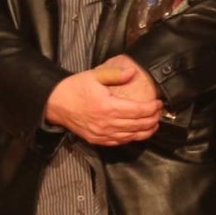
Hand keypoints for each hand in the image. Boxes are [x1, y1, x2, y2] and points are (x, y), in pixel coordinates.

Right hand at [44, 55, 163, 145]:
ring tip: (154, 124)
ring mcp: (101, 134)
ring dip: (145, 131)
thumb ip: (115, 74)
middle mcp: (106, 123)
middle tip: (160, 113)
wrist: (55, 103)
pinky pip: (119, 142)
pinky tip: (138, 133)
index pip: (138, 111)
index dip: (151, 108)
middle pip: (137, 125)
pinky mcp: (97, 140)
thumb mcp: (94, 75)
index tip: (159, 103)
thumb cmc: (75, 88)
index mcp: (107, 106)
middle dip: (152, 119)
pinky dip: (131, 138)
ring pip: (130, 136)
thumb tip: (133, 72)